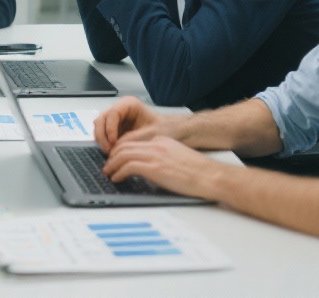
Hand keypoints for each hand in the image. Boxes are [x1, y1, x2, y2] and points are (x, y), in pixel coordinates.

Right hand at [94, 96, 162, 152]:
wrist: (168, 133)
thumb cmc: (163, 129)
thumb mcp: (150, 133)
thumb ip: (132, 137)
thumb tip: (116, 145)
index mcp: (129, 104)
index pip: (113, 113)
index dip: (110, 128)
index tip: (113, 142)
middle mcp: (119, 108)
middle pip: (102, 118)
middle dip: (102, 135)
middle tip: (108, 150)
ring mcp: (115, 118)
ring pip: (99, 126)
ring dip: (101, 140)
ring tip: (109, 152)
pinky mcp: (113, 128)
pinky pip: (102, 133)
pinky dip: (103, 142)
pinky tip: (110, 151)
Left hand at [103, 135, 221, 198]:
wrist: (211, 176)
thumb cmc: (200, 172)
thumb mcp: (178, 158)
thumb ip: (163, 157)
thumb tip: (150, 168)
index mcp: (162, 140)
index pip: (133, 141)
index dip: (120, 149)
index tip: (115, 158)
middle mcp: (156, 145)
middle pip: (125, 145)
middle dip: (112, 156)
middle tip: (107, 165)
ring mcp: (155, 155)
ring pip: (123, 154)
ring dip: (112, 164)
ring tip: (108, 173)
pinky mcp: (155, 168)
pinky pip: (129, 166)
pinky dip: (119, 172)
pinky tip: (117, 178)